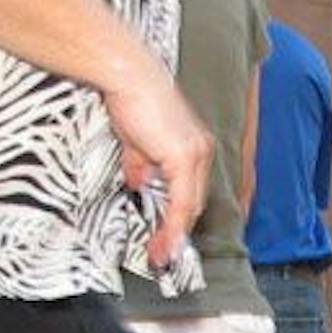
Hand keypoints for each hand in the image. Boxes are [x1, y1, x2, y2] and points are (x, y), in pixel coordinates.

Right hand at [105, 53, 213, 270]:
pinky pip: (181, 201)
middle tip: (161, 255)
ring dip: (174, 235)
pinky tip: (163, 241)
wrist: (129, 77)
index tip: (165, 239)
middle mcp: (202, 151)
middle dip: (177, 233)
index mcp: (195, 146)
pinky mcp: (184, 157)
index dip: (178, 217)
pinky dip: (172, 225)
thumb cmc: (131, 100)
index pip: (191, 190)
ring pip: (190, 206)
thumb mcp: (136, 141)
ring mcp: (196, 154)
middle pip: (194, 202)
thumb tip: (139, 183)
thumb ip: (141, 164)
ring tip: (159, 255)